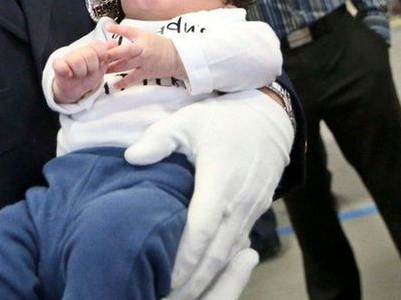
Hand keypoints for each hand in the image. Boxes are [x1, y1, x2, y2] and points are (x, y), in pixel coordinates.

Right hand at [51, 39, 114, 103]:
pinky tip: (69, 74)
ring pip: (76, 60)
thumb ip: (108, 54)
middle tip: (89, 72)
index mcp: (89, 49)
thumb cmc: (87, 75)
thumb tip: (115, 42)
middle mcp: (78, 51)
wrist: (75, 88)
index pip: (98, 46)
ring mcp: (67, 58)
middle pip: (89, 54)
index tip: (100, 64)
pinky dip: (65, 70)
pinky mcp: (58, 66)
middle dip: (92, 67)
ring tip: (80, 75)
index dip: (101, 56)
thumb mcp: (101, 66)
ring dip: (81, 72)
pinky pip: (60, 64)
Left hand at [104, 23, 185, 90]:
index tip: (108, 29)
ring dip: (112, 68)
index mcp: (142, 37)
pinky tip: (115, 85)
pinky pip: (133, 78)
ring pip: (125, 65)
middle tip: (98, 56)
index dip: (118, 30)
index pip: (128, 31)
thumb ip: (126, 32)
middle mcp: (142, 49)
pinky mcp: (146, 73)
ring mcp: (144, 62)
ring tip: (101, 69)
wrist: (177, 57)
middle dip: (111, 54)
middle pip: (124, 51)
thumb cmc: (159, 45)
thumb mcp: (143, 34)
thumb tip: (109, 27)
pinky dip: (123, 82)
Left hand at [126, 90, 294, 299]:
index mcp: (220, 182)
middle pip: (216, 253)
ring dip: (208, 278)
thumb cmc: (222, 119)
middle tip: (168, 298)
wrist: (270, 118)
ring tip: (182, 295)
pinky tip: (205, 278)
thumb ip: (159, 139)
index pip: (201, 229)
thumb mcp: (187, 120)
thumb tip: (131, 157)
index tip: (165, 277)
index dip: (184, 257)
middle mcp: (239, 203)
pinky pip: (238, 245)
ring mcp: (251, 210)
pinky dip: (222, 264)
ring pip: (229, 254)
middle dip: (194, 281)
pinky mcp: (257, 213)